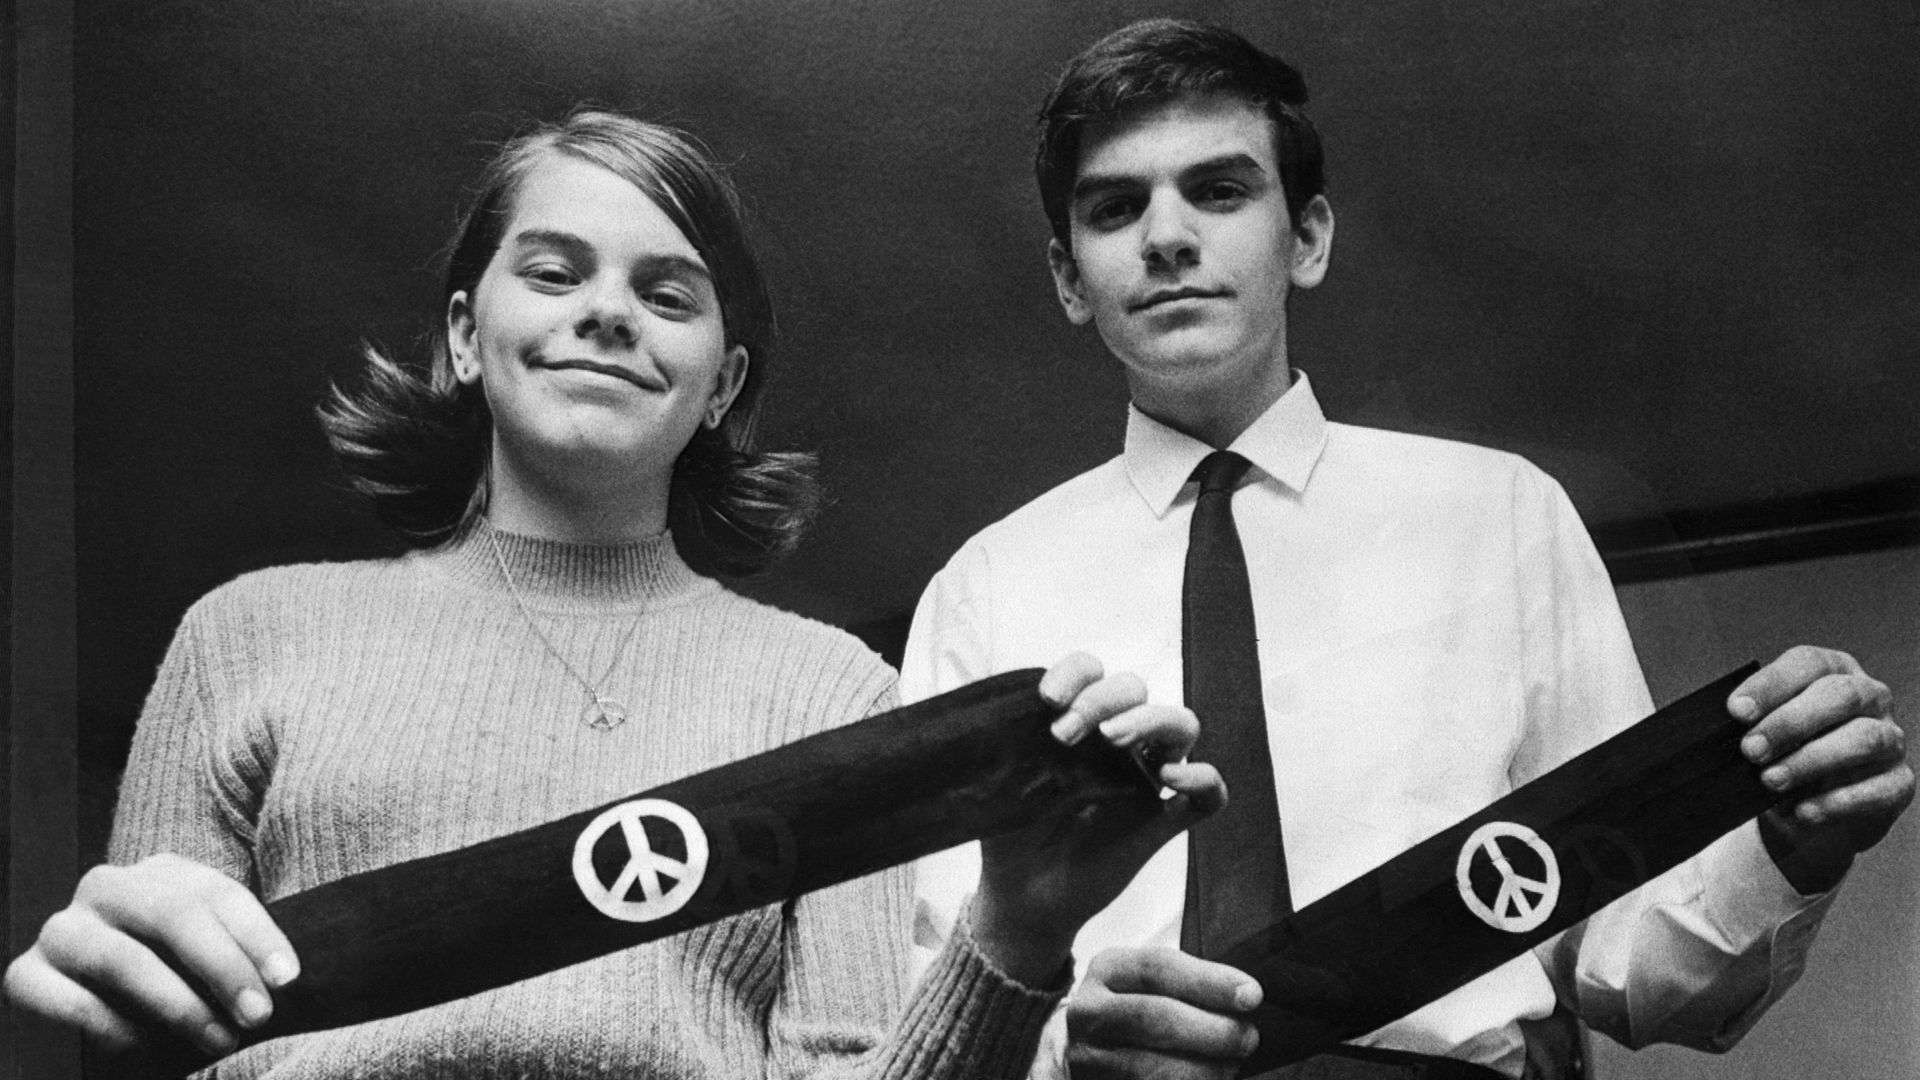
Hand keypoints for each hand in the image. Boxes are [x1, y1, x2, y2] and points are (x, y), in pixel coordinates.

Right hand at [3, 853, 298, 1057]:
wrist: (87, 1014)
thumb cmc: (170, 984)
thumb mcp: (204, 960)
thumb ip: (235, 956)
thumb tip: (281, 980)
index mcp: (159, 874)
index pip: (218, 894)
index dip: (257, 935)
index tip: (287, 979)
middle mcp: (106, 888)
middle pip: (172, 914)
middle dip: (222, 966)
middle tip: (258, 1014)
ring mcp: (62, 929)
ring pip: (124, 959)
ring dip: (180, 1005)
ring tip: (218, 1039)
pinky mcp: (25, 976)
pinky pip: (75, 1003)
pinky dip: (118, 1029)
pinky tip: (150, 1048)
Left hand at [969, 654, 1226, 984]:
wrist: (1020, 899)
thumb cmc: (1011, 835)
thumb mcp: (1003, 783)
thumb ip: (1011, 746)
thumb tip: (1003, 714)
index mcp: (1079, 723)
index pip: (1092, 671)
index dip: (1076, 672)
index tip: (1047, 699)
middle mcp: (1118, 743)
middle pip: (1136, 689)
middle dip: (1102, 699)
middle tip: (1064, 734)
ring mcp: (1146, 780)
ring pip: (1181, 725)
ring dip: (1150, 720)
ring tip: (1113, 739)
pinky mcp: (1164, 822)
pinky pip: (1209, 795)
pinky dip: (1202, 779)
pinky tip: (1171, 779)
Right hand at [1063, 947, 1260, 1079]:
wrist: (1087, 1053)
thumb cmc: (1136, 1013)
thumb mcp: (1149, 986)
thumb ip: (1189, 986)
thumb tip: (1246, 998)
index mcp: (1108, 970)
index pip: (1159, 967)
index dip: (1209, 981)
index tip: (1252, 995)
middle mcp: (1089, 1011)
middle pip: (1155, 1017)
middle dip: (1212, 1029)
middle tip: (1248, 1038)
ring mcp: (1087, 1056)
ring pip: (1151, 1066)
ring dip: (1203, 1070)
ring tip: (1232, 1067)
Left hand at [1730, 645, 1913, 893]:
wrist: (1808, 809)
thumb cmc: (1780, 756)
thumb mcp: (1760, 733)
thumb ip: (1749, 724)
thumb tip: (1718, 729)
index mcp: (1831, 671)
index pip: (1807, 664)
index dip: (1771, 685)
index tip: (1736, 711)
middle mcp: (1869, 697)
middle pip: (1839, 695)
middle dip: (1790, 722)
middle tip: (1749, 750)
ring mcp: (1890, 739)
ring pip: (1863, 738)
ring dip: (1812, 759)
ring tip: (1770, 781)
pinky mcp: (1899, 783)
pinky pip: (1878, 788)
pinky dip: (1837, 801)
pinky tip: (1802, 811)